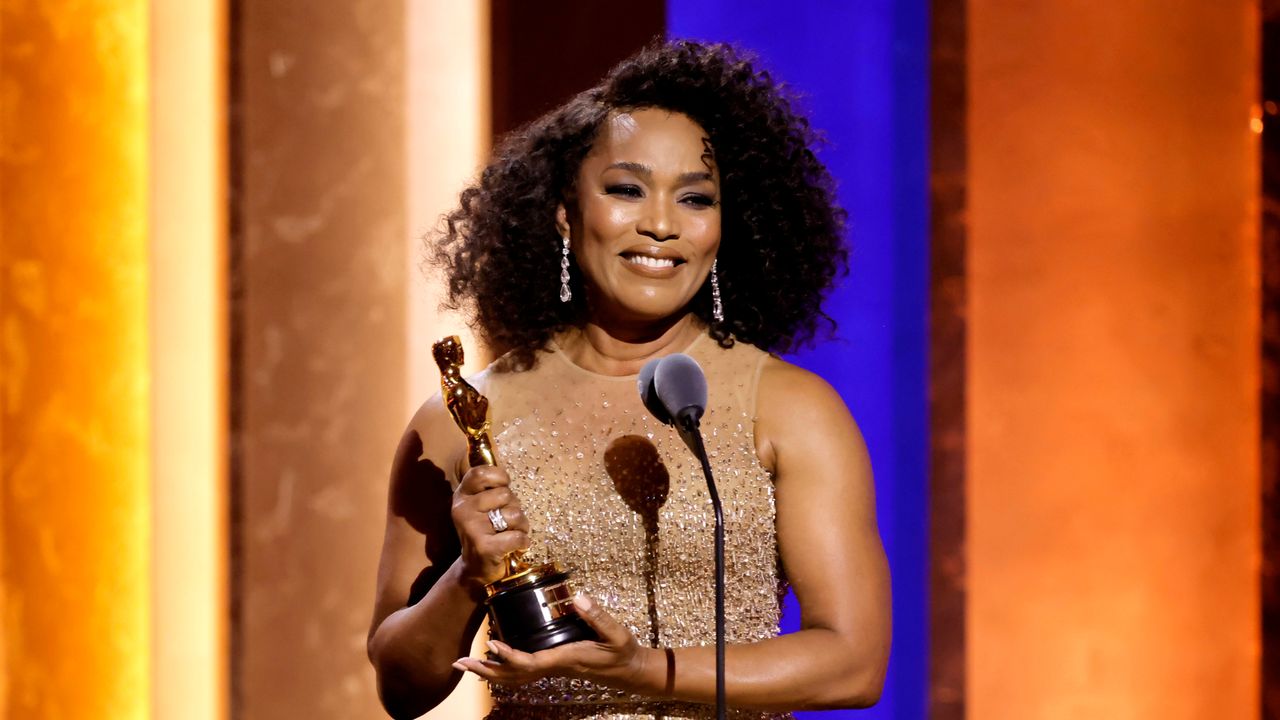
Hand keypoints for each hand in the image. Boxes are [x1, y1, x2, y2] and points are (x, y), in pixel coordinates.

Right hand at [451, 465, 529, 587]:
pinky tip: (516, 546)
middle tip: (508, 520)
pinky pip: (518, 536)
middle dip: (515, 506)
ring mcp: (472, 528)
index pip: (480, 473)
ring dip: (521, 525)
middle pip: (505, 494)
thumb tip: (506, 473)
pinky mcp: (484, 547)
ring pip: (515, 514)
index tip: (504, 487)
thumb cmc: (485, 532)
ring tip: (512, 533)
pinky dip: (523, 542)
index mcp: (462, 496)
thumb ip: (490, 489)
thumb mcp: (480, 507)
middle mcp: (463, 509)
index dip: (499, 477)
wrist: (474, 569)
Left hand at [452, 594, 652, 691]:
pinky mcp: (553, 664)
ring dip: (489, 671)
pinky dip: (502, 667)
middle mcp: (554, 667)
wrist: (630, 671)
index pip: (530, 662)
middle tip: (459, 662)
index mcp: (565, 659)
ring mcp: (552, 669)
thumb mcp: (616, 633)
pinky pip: (521, 671)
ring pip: (514, 676)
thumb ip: (598, 616)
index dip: (509, 656)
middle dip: (486, 670)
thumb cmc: (622, 652)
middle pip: (513, 676)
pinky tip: (492, 660)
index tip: (491, 644)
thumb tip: (578, 598)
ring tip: (467, 664)